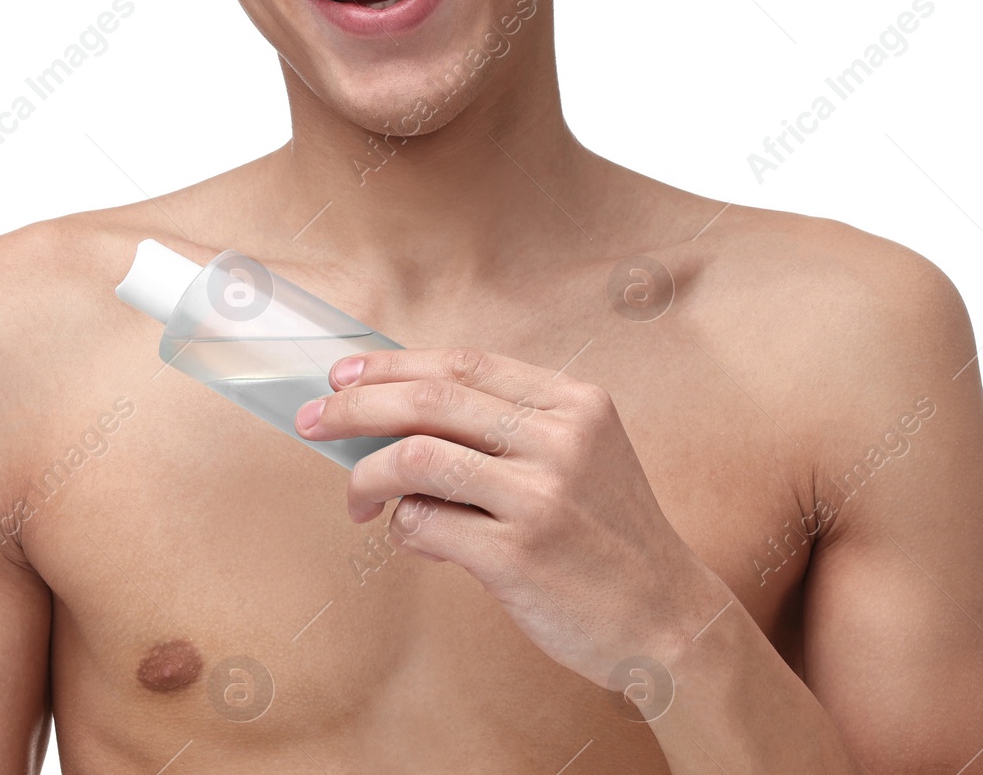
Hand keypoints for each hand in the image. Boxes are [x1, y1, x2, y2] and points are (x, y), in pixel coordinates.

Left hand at [295, 346, 717, 689]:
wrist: (669, 619)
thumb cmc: (607, 538)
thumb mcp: (581, 457)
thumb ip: (506, 430)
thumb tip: (395, 418)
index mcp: (574, 403)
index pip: (464, 363)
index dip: (393, 365)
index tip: (343, 375)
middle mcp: (561, 439)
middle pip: (432, 399)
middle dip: (357, 405)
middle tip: (314, 420)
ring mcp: (542, 496)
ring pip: (418, 458)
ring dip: (368, 475)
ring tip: (358, 499)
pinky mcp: (520, 555)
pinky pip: (427, 525)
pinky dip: (404, 528)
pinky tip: (410, 536)